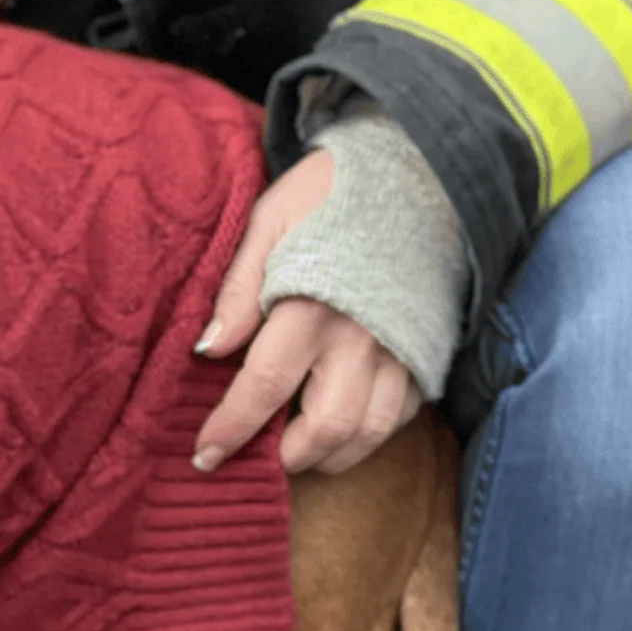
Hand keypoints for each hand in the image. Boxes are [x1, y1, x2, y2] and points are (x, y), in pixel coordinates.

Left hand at [191, 150, 426, 477]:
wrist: (413, 172)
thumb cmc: (327, 195)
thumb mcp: (269, 223)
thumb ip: (237, 290)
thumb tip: (207, 350)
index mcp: (310, 308)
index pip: (264, 388)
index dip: (231, 429)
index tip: (205, 455)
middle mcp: (359, 340)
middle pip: (325, 429)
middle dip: (286, 458)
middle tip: (257, 456)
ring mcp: (399, 351)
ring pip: (369, 434)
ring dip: (329, 455)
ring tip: (296, 449)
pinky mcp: (426, 352)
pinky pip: (402, 415)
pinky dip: (370, 433)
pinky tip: (342, 423)